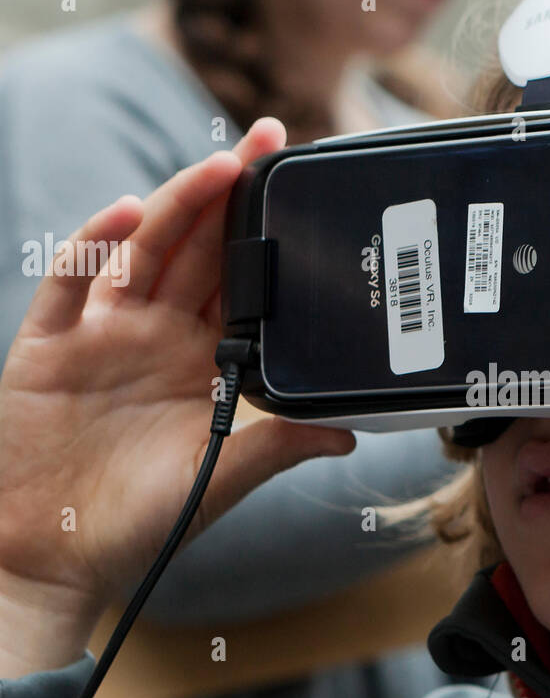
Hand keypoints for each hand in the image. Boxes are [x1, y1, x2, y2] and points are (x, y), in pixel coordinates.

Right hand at [0, 119, 355, 671]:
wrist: (52, 559)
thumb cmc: (140, 526)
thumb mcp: (220, 481)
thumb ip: (278, 445)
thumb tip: (350, 430)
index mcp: (203, 363)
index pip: (244, 284)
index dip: (268, 235)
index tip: (302, 189)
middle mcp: (156, 337)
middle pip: (198, 250)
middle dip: (231, 193)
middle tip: (269, 138)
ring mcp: (103, 336)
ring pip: (143, 252)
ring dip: (178, 206)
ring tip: (219, 166)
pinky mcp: (51, 346)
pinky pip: (70, 284)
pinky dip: (94, 244)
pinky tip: (129, 213)